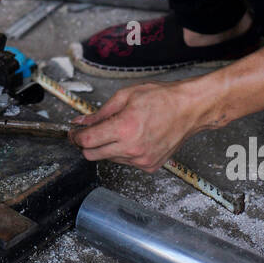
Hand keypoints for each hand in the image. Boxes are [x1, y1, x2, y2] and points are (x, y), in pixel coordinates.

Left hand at [70, 79, 226, 170]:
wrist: (189, 110)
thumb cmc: (161, 98)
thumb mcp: (125, 96)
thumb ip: (100, 112)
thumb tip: (81, 122)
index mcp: (124, 128)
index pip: (87, 141)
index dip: (76, 137)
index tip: (74, 132)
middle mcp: (131, 148)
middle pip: (93, 155)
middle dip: (86, 144)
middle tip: (89, 132)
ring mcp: (141, 160)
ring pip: (109, 158)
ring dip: (107, 146)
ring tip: (120, 130)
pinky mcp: (149, 166)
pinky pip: (125, 162)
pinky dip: (123, 152)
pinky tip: (133, 138)